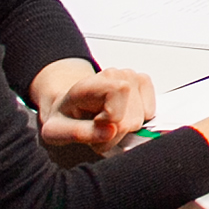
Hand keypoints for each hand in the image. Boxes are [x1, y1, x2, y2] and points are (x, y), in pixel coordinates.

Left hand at [30, 60, 155, 153]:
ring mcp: (131, 77)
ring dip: (126, 129)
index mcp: (89, 84)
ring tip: (107, 125)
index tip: (96, 125)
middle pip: (131, 117)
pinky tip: (121, 117)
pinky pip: (151, 112)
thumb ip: (79, 133)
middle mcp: (113, 75)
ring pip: (142, 117)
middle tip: (98, 132)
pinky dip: (138, 120)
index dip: (112, 118)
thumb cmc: (65, 118)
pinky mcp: (143, 82)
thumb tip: (110, 131)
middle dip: (116, 133)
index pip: (119, 92)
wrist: (70, 107)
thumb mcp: (57, 131)